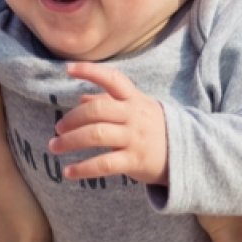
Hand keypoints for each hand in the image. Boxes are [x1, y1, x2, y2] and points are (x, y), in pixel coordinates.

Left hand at [50, 61, 168, 184]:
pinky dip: (83, 168)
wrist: (186, 155)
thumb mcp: (136, 109)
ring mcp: (134, 138)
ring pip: (97, 135)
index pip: (112, 79)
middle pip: (97, 110)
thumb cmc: (153, 128)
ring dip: (70, 141)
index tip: (68, 69)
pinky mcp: (134, 161)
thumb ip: (109, 102)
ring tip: (55, 147)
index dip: (91, 71)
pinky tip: (69, 172)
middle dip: (72, 118)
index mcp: (134, 99)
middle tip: (58, 128)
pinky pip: (104, 164)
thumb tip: (81, 98)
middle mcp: (134, 116)